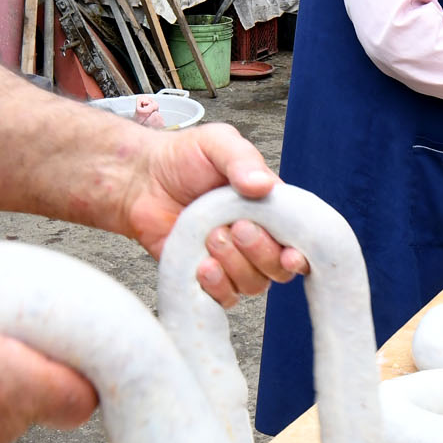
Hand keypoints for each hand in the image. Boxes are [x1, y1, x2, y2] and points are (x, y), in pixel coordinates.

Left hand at [116, 124, 306, 303]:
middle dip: (261, 252)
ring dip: (235, 265)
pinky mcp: (206, 278)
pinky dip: (216, 285)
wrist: (140, 178)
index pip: (300, 239)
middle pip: (279, 268)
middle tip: (236, 227)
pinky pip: (224, 298)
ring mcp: (232, 261)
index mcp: (269, 209)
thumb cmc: (182, 158)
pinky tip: (202, 265)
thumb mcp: (217, 144)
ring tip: (210, 237)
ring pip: (253, 284)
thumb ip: (242, 160)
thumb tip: (264, 185)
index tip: (290, 253)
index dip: (302, 252)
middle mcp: (256, 239)